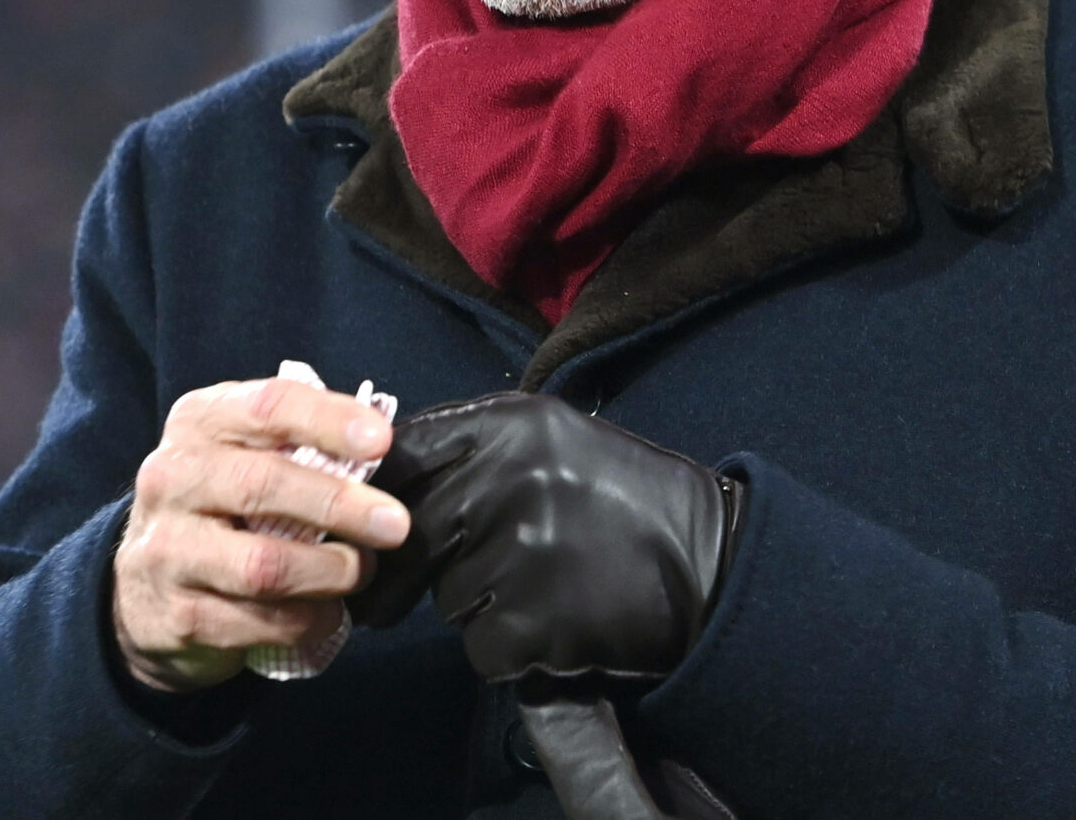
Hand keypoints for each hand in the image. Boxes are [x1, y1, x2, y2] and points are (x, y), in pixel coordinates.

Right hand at [112, 377, 409, 692]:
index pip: (267, 406)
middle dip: (338, 505)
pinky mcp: (178, 614)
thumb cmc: (220, 503)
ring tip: (361, 571)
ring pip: (263, 566)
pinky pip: (259, 622)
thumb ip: (298, 443)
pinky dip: (308, 620)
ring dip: (329, 573)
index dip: (328, 420)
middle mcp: (173, 478)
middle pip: (262, 485)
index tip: (380, 441)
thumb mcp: (243, 453)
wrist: (145, 587)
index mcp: (200, 422)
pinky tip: (329, 612)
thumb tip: (377, 447)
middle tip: (395, 525)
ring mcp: (168, 549)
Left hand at [354, 393, 737, 684]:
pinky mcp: (536, 619)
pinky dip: (510, 651)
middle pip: (409, 535)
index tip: (362, 532)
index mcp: (510, 424)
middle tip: (382, 607)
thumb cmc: (627, 503)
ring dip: (478, 608)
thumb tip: (378, 492)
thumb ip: (474, 456)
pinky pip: (484, 647)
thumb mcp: (553, 444)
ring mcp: (522, 548)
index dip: (373, 500)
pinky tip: (556, 628)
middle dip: (398, 576)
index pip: (404, 455)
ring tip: (541, 592)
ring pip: (449, 597)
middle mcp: (508, 476)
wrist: (712, 563)